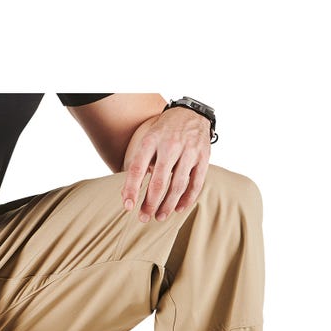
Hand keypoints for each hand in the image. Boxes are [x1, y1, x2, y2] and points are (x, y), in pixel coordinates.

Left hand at [121, 107, 211, 222]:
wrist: (191, 112)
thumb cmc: (163, 133)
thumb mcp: (147, 142)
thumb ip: (138, 166)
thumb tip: (126, 196)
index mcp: (151, 140)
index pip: (137, 169)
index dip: (131, 189)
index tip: (128, 207)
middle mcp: (170, 145)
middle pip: (159, 182)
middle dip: (150, 204)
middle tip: (143, 218)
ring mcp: (189, 151)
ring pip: (178, 186)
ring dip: (167, 205)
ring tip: (159, 217)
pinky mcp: (204, 157)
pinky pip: (196, 183)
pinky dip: (187, 199)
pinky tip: (178, 209)